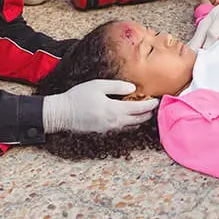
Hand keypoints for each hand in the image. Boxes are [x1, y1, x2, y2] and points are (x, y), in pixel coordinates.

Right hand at [42, 79, 158, 133]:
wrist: (61, 113)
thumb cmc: (78, 97)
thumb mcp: (98, 86)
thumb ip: (117, 86)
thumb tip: (132, 88)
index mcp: (114, 110)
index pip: (139, 109)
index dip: (150, 105)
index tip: (157, 99)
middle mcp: (114, 122)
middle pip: (138, 120)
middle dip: (148, 113)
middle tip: (155, 105)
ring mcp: (109, 129)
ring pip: (131, 126)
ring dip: (140, 119)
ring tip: (146, 111)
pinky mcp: (103, 132)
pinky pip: (122, 129)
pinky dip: (130, 124)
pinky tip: (130, 117)